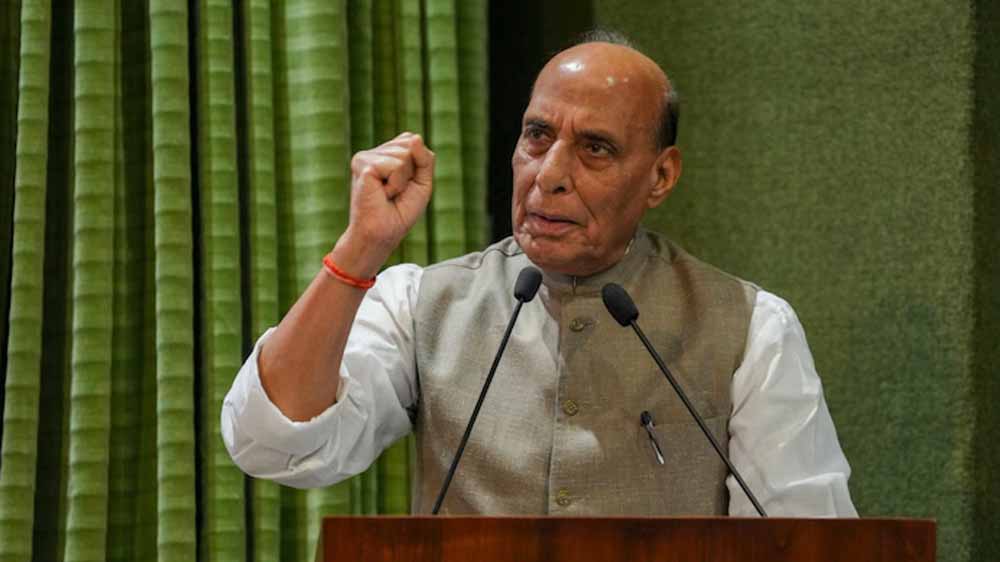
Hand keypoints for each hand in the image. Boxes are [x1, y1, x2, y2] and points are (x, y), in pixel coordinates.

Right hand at [340, 132, 433, 270]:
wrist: (382, 234)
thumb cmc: (400, 212)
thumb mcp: (422, 182)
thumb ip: (425, 158)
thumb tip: (415, 138)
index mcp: (386, 153)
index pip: (412, 140)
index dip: (418, 164)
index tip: (405, 185)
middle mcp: (374, 152)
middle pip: (410, 145)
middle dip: (412, 172)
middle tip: (395, 192)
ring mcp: (366, 157)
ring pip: (405, 155)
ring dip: (403, 181)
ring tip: (387, 194)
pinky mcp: (363, 164)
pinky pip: (396, 166)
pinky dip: (396, 184)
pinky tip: (381, 194)